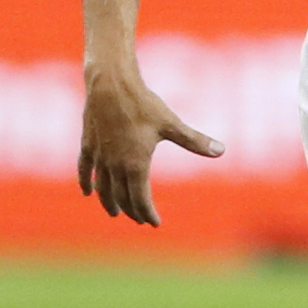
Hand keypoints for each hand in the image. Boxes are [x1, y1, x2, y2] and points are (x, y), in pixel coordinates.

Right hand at [77, 67, 223, 225]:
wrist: (110, 84)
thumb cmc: (143, 104)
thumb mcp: (172, 124)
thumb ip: (195, 141)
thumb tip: (222, 150)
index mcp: (136, 165)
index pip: (140, 200)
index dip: (148, 214)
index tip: (155, 223)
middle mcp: (115, 165)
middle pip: (122, 198)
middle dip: (132, 211)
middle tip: (140, 219)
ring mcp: (99, 156)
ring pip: (102, 188)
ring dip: (109, 203)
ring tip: (115, 213)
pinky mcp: (88, 145)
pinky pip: (85, 170)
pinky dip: (86, 183)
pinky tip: (88, 192)